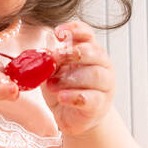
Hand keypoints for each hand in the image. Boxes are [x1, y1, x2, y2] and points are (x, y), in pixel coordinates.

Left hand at [42, 21, 114, 135]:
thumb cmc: (64, 90)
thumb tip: (43, 54)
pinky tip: (61, 97)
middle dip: (71, 54)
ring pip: (94, 75)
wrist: (72, 117)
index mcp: (90, 52)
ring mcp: (105, 85)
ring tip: (51, 85)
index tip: (58, 33)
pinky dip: (74, 96)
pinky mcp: (100, 105)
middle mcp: (102, 65)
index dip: (74, 30)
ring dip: (70, 78)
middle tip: (54, 58)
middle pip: (93, 52)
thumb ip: (50, 62)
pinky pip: (91, 98)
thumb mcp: (53, 72)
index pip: (87, 34)